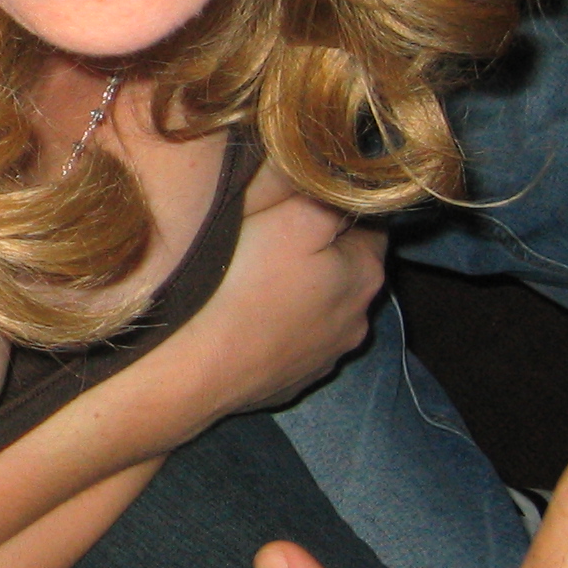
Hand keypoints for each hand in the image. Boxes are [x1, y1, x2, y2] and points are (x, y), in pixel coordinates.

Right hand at [167, 161, 383, 429]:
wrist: (197, 367)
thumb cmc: (245, 282)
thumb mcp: (292, 215)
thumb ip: (329, 197)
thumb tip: (344, 186)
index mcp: (367, 274)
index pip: (370, 226)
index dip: (335, 210)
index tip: (298, 205)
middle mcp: (359, 320)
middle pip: (346, 271)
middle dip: (319, 255)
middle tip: (270, 242)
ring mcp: (326, 357)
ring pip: (320, 311)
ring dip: (299, 297)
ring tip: (254, 285)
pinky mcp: (293, 381)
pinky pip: (292, 343)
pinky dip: (277, 330)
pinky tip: (246, 323)